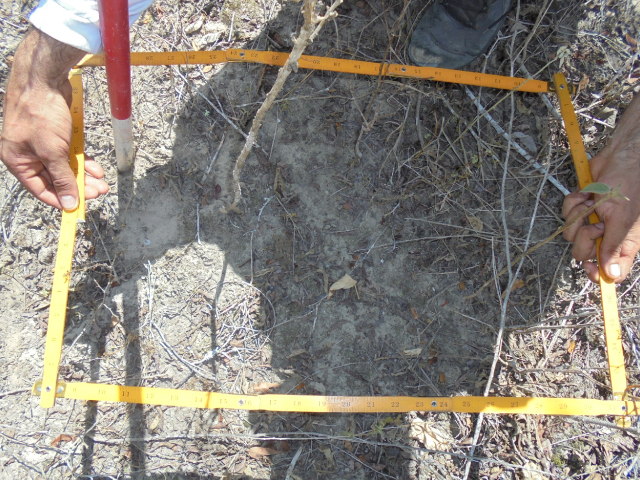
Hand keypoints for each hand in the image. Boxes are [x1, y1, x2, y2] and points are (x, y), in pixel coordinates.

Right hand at [0, 29, 108, 210]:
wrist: (44, 80)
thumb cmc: (40, 114)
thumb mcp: (52, 152)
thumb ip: (62, 178)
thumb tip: (68, 202)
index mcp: (19, 161)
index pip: (41, 189)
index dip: (61, 199)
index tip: (79, 207)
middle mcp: (29, 155)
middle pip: (56, 179)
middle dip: (79, 187)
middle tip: (99, 193)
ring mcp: (43, 144)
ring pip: (66, 167)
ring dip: (85, 176)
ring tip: (103, 184)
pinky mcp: (56, 135)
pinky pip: (70, 154)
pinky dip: (84, 161)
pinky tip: (97, 169)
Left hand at [563, 94, 639, 282]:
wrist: (620, 157)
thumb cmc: (628, 185)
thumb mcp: (622, 220)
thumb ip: (614, 247)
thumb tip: (611, 275)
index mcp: (623, 243)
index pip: (610, 272)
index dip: (597, 274)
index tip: (589, 267)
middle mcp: (607, 235)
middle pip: (582, 253)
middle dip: (584, 237)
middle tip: (596, 223)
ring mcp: (592, 220)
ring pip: (570, 233)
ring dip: (578, 215)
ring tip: (592, 203)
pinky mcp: (581, 207)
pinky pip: (566, 213)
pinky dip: (574, 202)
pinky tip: (586, 193)